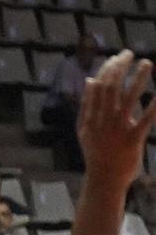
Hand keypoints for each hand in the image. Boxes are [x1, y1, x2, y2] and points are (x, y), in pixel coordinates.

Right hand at [77, 49, 155, 188]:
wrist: (103, 181)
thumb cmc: (96, 154)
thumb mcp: (84, 130)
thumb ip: (86, 106)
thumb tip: (90, 80)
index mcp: (92, 117)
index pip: (99, 86)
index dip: (109, 68)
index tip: (118, 57)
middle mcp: (104, 121)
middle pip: (112, 88)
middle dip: (121, 67)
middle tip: (131, 53)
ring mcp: (118, 130)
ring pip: (128, 99)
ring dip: (139, 78)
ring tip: (147, 63)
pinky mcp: (133, 140)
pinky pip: (146, 120)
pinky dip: (154, 105)